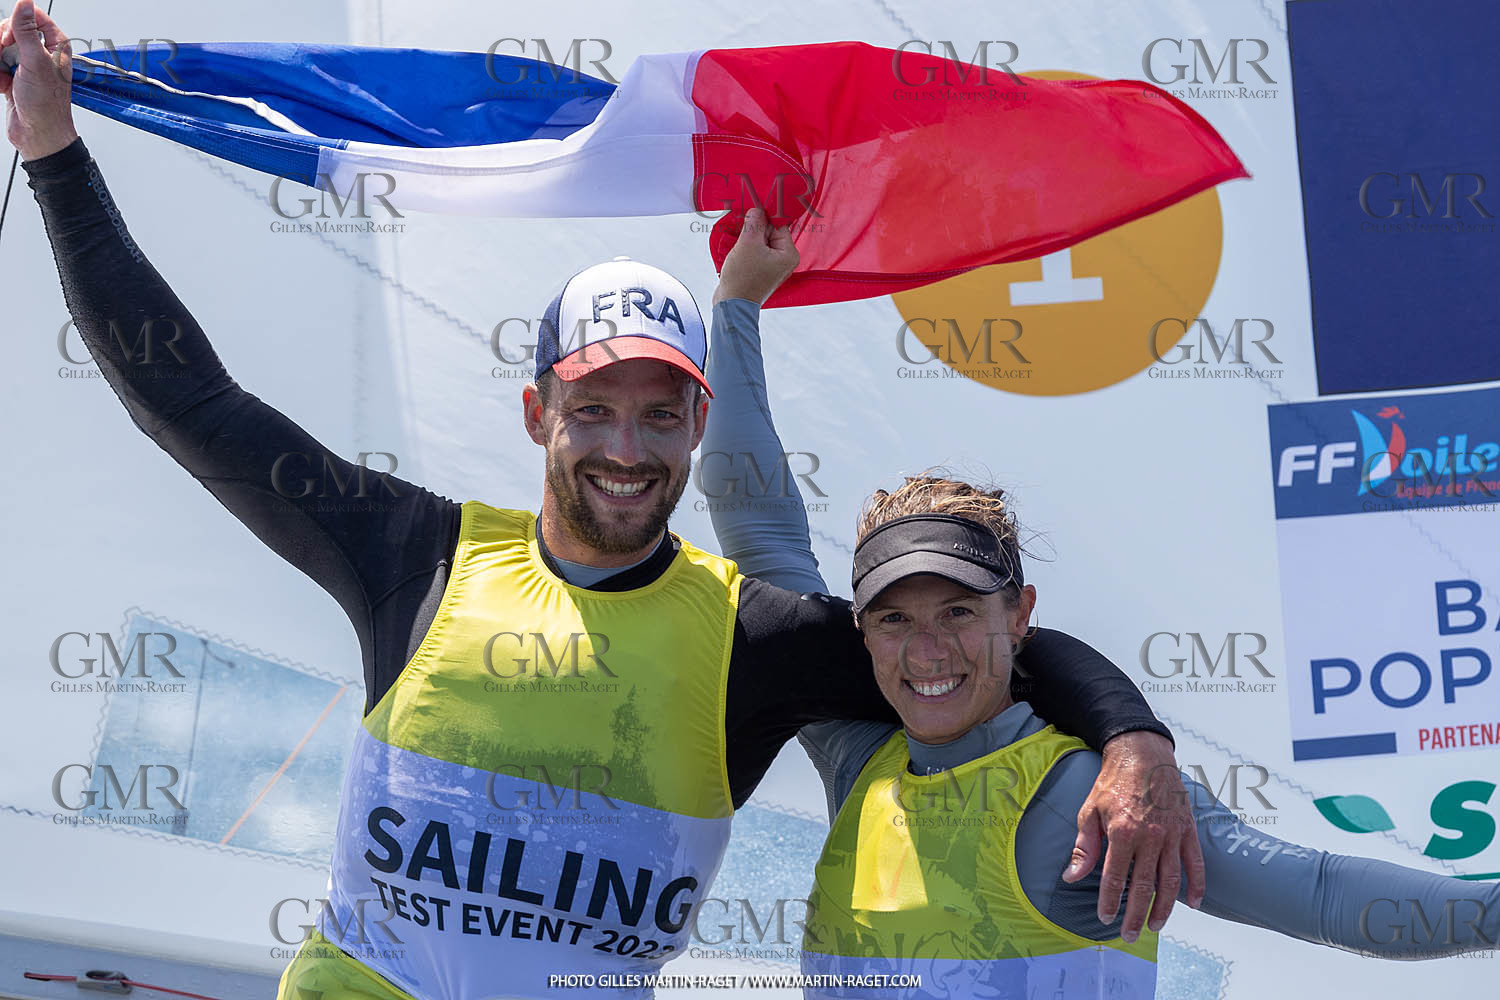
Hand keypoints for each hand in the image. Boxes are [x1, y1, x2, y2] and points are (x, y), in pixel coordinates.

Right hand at [1, 0, 77, 160]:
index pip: (32, 16)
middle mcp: (43, 52)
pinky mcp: (14, 75)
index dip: (16, 24)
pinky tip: (4, 87)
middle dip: (3, 46)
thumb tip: (25, 3)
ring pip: (0, 47)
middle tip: (8, 62)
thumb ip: (27, 31)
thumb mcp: (35, 62)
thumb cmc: (46, 104)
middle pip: (11, 30)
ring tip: (7, 79)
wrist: (38, 135)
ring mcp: (27, 64)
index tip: (10, 38)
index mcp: (56, 44)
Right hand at [713, 206, 799, 304]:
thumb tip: (757, 208)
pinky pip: (755, 252)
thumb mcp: (748, 243)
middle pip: (769, 232)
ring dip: (747, 239)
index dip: (761, 219)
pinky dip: (745, 249)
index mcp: (789, 253)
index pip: (777, 224)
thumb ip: (755, 221)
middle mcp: (785, 260)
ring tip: (736, 246)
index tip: (748, 217)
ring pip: (760, 241)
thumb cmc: (742, 277)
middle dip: (753, 230)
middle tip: (740, 234)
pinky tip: (736, 252)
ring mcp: (773, 267)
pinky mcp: (761, 271)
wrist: (732, 305)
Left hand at [1063, 730, 1204, 940]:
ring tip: (1155, 925)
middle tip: (1130, 935)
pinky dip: (1196, 885)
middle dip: (1136, 915)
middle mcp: (1149, 837)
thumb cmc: (1113, 782)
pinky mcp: (1188, 829)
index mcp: (1122, 832)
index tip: (1105, 918)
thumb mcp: (1089, 810)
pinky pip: (1195, 863)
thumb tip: (1072, 876)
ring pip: (1171, 881)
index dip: (1109, 901)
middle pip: (1144, 886)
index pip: (1114, 878)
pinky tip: (1194, 904)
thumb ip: (1084, 846)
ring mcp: (1172, 834)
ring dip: (1164, 907)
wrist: (1143, 754)